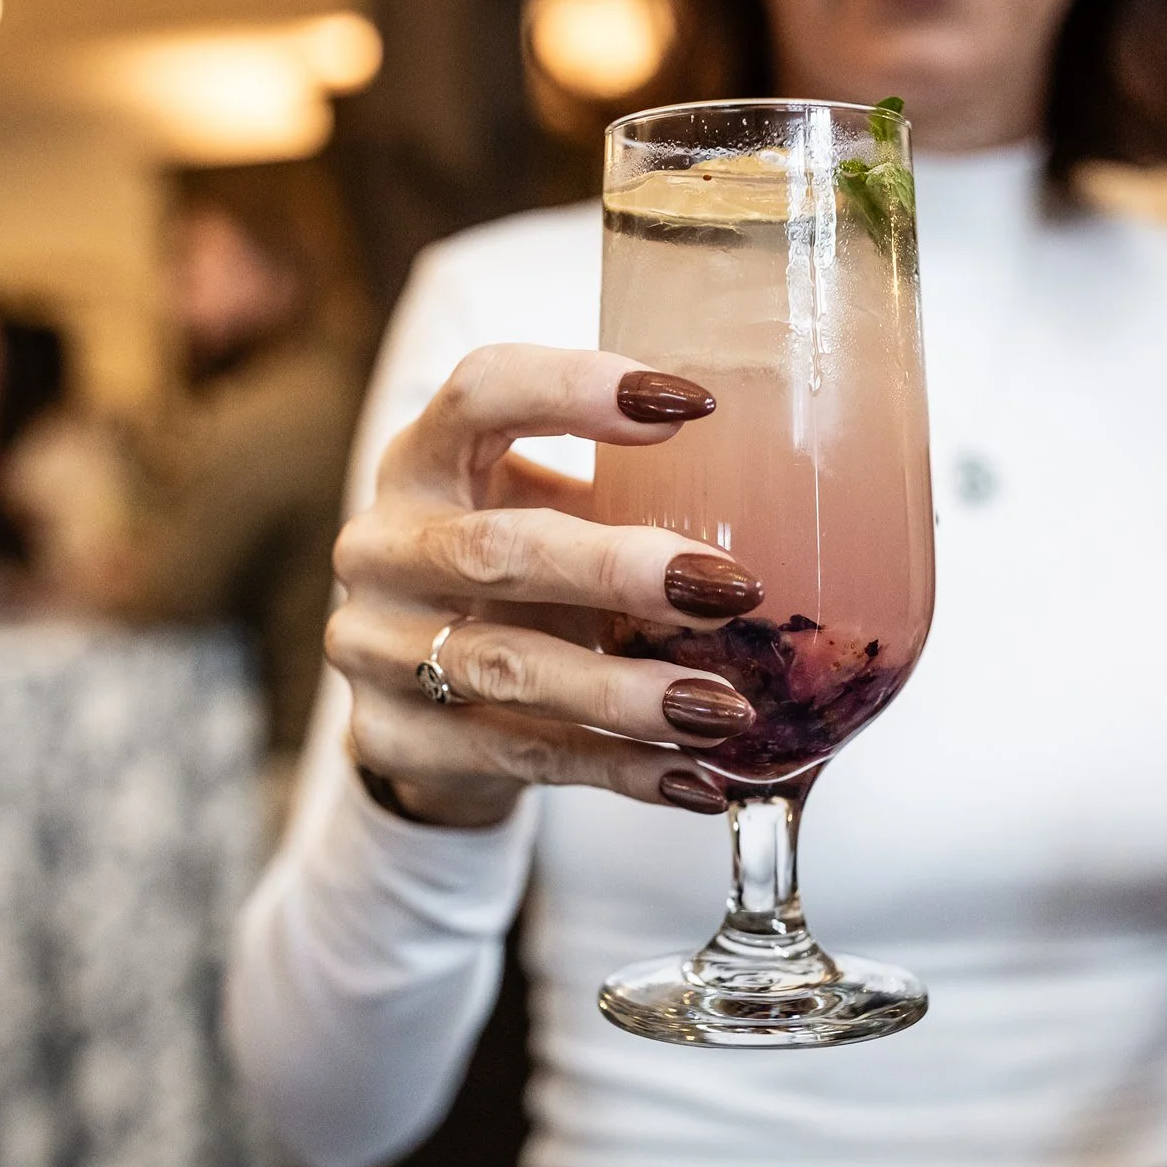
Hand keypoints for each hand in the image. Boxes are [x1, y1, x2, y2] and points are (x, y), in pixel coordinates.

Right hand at [326, 345, 761, 827]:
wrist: (422, 701)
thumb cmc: (515, 584)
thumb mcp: (551, 520)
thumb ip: (627, 504)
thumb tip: (794, 511)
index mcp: (424, 460)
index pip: (481, 393)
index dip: (575, 388)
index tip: (693, 405)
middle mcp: (384, 546)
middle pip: (496, 548)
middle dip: (619, 569)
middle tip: (730, 590)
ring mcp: (372, 648)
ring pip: (507, 667)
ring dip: (626, 691)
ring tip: (724, 708)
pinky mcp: (394, 740)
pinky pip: (519, 754)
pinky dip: (615, 767)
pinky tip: (690, 778)